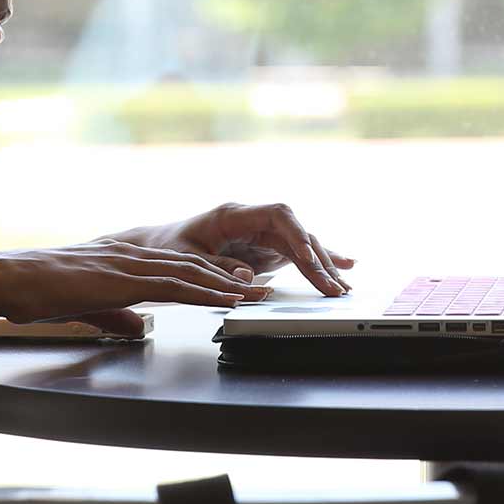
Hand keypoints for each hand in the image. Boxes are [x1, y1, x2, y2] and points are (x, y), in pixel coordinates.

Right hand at [0, 240, 271, 337]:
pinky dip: (205, 293)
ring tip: (257, 294)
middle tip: (263, 287)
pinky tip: (226, 299)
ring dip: (227, 285)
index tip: (239, 284)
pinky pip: (172, 286)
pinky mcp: (121, 279)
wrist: (4, 280)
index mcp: (122, 262)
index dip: (211, 275)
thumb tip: (138, 328)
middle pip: (193, 266)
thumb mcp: (85, 307)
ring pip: (190, 273)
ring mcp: (127, 265)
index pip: (176, 267)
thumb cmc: (34, 295)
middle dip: (231, 278)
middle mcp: (130, 257)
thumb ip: (115, 316)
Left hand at [107, 203, 354, 297]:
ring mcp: (261, 233)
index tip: (310, 260)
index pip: (278, 214)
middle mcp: (252, 219)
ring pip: (301, 244)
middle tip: (333, 289)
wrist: (157, 247)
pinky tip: (346, 265)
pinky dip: (318, 261)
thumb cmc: (167, 248)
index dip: (297, 235)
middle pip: (296, 233)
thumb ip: (216, 267)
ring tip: (341, 288)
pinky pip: (297, 253)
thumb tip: (249, 277)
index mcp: (233, 214)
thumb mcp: (185, 260)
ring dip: (322, 266)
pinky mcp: (265, 248)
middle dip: (317, 261)